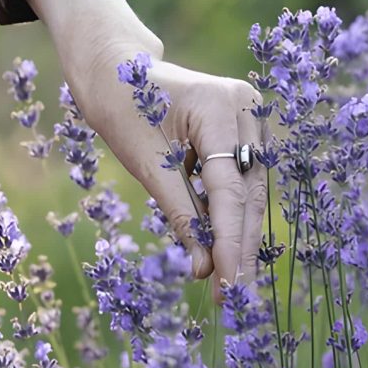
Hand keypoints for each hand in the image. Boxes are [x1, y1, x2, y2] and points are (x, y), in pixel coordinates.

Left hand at [23, 0, 267, 299]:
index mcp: (220, 107)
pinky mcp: (244, 128)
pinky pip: (242, 180)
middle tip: (233, 298)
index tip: (227, 285)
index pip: (231, 190)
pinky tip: (227, 252)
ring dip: (240, 237)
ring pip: (251, 191)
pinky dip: (232, 215)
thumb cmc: (122, 108)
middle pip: (250, 193)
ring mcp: (251, 115)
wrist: (116, 69)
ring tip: (230, 284)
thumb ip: (179, 215)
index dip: (231, 242)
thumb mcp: (147, 165)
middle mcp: (247, 107)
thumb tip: (202, 268)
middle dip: (240, 248)